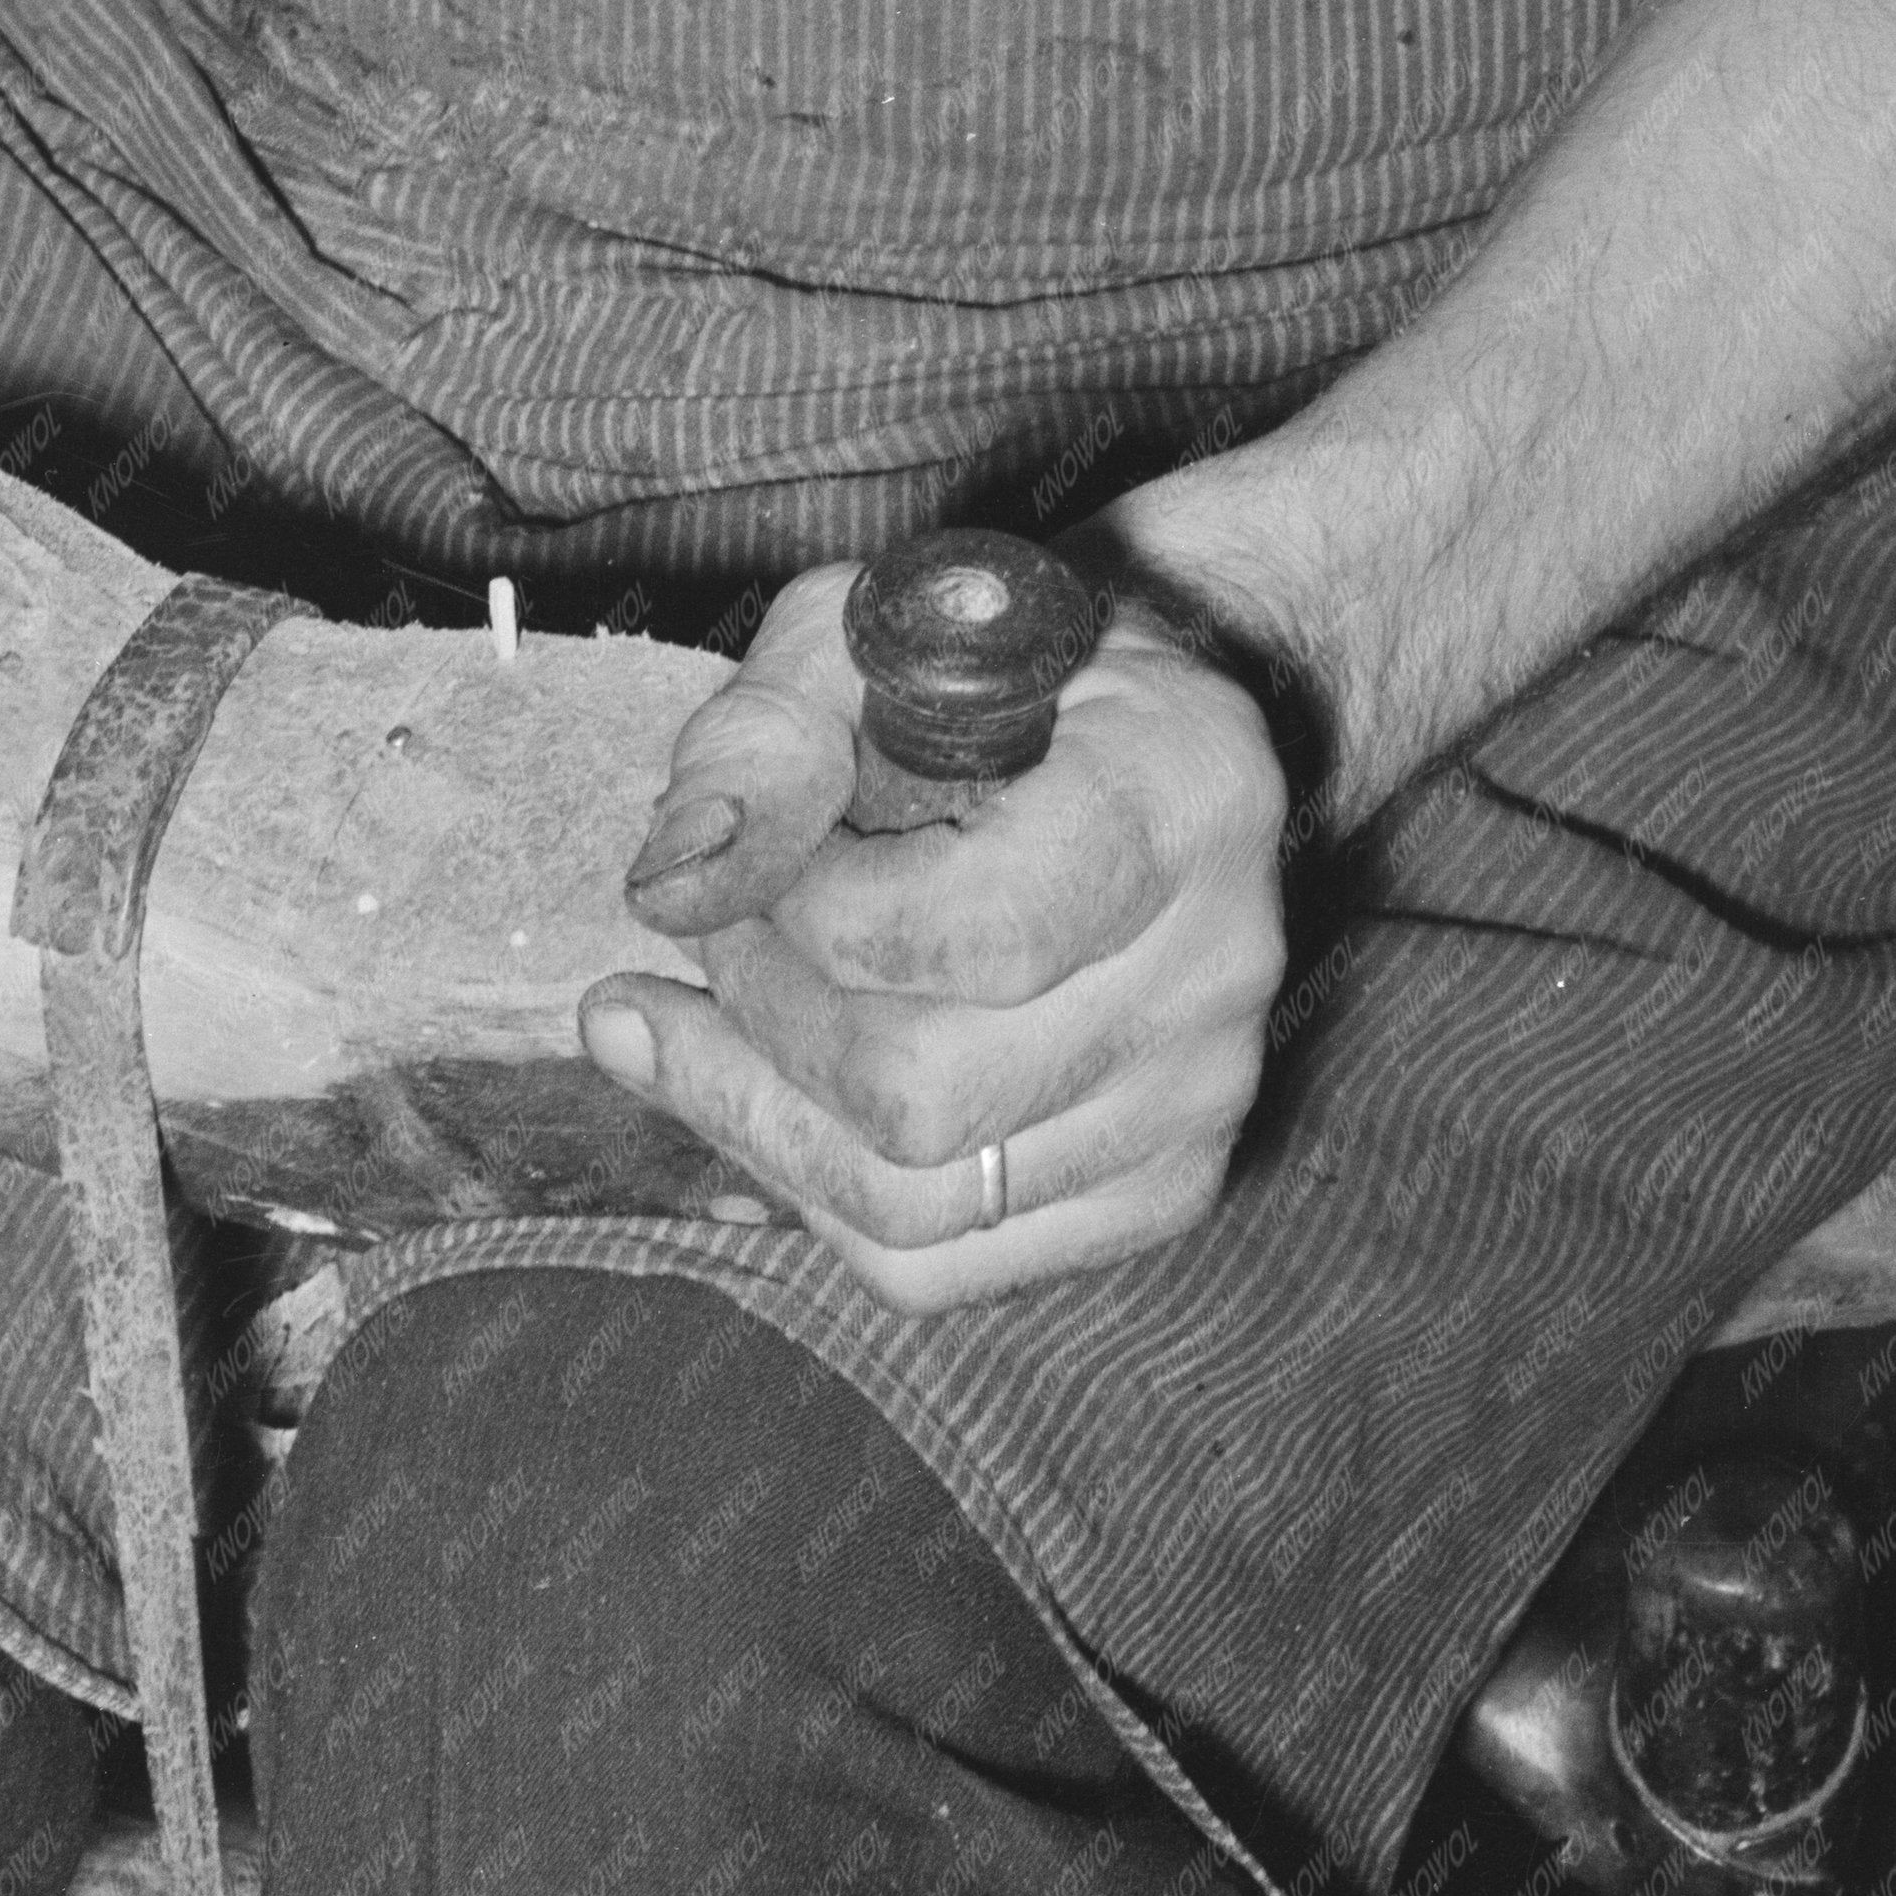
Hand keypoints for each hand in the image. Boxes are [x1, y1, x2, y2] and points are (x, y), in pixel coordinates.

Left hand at [579, 566, 1285, 1303]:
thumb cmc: (977, 662)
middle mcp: (1223, 965)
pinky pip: (935, 1265)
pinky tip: (737, 1091)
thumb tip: (675, 887)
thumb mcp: (861, 630)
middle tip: (711, 932)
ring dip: (750, 1112)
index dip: (814, 913)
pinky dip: (804, 1187)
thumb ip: (765, 737)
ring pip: (914, 1206)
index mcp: (1190, 789)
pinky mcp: (1156, 1190)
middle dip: (763, 1016)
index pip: (982, 934)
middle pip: (926, 1097)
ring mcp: (1199, 1099)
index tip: (751, 857)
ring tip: (671, 1021)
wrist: (1124, 727)